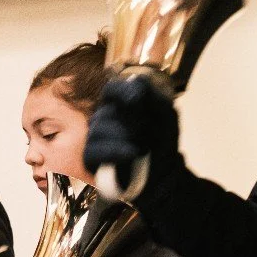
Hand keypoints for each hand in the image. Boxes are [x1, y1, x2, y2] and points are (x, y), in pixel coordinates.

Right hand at [83, 75, 181, 198]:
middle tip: (151, 135)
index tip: (136, 101)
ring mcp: (95, 137)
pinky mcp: (90, 157)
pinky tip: (131, 154)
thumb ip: (153, 95)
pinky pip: (92, 150)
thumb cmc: (162, 142)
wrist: (162, 175)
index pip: (112, 89)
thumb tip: (137, 81)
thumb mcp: (166, 115)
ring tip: (144, 149)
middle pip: (108, 111)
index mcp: (120, 104)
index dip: (121, 92)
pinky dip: (114, 152)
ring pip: (99, 129)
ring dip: (126, 138)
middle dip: (133, 123)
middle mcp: (104, 117)